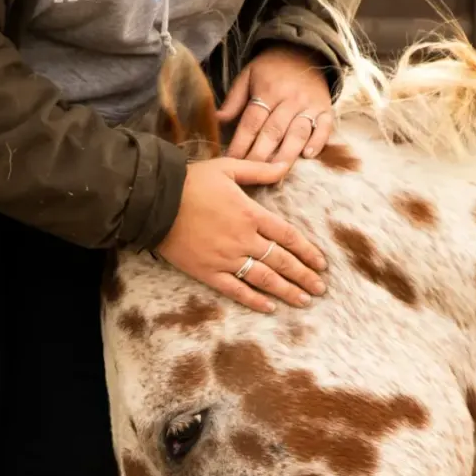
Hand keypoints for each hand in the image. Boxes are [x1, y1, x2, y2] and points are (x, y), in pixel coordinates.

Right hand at [155, 158, 327, 312]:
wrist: (154, 201)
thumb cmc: (190, 181)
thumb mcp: (228, 168)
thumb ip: (259, 170)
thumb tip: (286, 167)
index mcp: (251, 214)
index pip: (288, 236)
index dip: (307, 251)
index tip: (322, 264)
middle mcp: (243, 239)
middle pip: (281, 261)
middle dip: (304, 276)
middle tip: (320, 289)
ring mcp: (226, 258)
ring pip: (264, 279)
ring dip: (287, 291)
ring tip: (304, 301)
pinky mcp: (207, 272)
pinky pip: (235, 290)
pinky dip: (254, 300)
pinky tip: (270, 308)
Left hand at [218, 44, 333, 165]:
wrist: (305, 52)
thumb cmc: (271, 68)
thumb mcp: (248, 75)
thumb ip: (234, 100)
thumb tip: (217, 121)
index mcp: (268, 90)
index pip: (252, 121)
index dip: (241, 143)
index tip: (231, 161)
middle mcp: (290, 99)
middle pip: (274, 131)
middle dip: (260, 155)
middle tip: (250, 173)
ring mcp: (310, 105)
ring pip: (298, 133)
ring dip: (286, 154)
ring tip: (275, 173)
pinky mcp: (326, 110)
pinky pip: (324, 128)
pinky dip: (318, 142)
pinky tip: (307, 155)